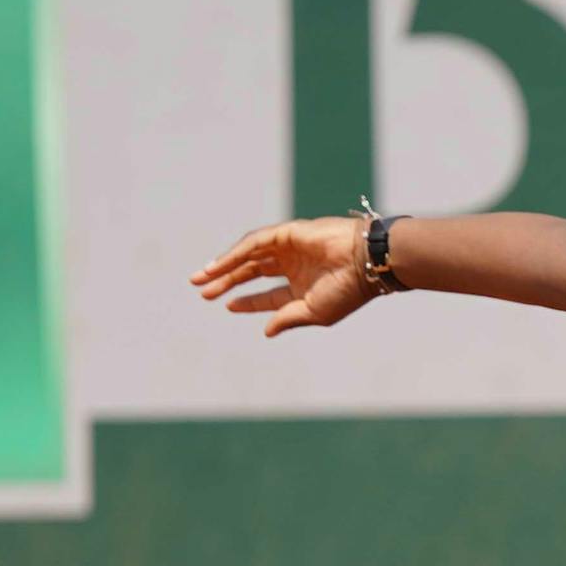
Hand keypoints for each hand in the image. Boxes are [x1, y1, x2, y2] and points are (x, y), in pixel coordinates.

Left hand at [190, 217, 378, 336]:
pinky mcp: (285, 234)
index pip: (268, 295)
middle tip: (201, 291)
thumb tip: (267, 331)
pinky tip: (218, 266)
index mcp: (302, 288)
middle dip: (225, 281)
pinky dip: (234, 254)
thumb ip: (287, 319)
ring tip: (202, 278)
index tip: (227, 305)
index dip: (247, 301)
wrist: (364, 264)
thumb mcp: (313, 313)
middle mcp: (293, 267)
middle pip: (251, 273)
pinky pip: (253, 244)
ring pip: (247, 257)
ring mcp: (288, 249)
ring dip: (223, 267)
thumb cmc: (346, 291)